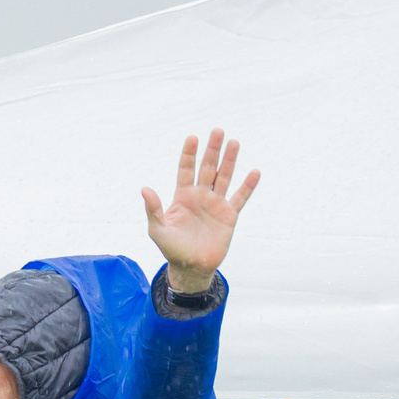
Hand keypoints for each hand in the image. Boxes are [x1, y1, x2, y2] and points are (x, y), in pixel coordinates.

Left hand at [141, 128, 259, 295]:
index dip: (189, 154)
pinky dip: (247, 186)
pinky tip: (254, 172)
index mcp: (183, 196)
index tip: (193, 138)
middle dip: (212, 150)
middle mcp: (200, 196)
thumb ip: (153, 209)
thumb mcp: (158, 230)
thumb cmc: (172, 249)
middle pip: (207, 167)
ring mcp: (215, 204)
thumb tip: (144, 189)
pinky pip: (240, 198)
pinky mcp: (229, 216)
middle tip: (217, 131)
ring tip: (234, 142)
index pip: (186, 169)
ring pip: (224, 177)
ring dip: (229, 160)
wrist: (191, 267)